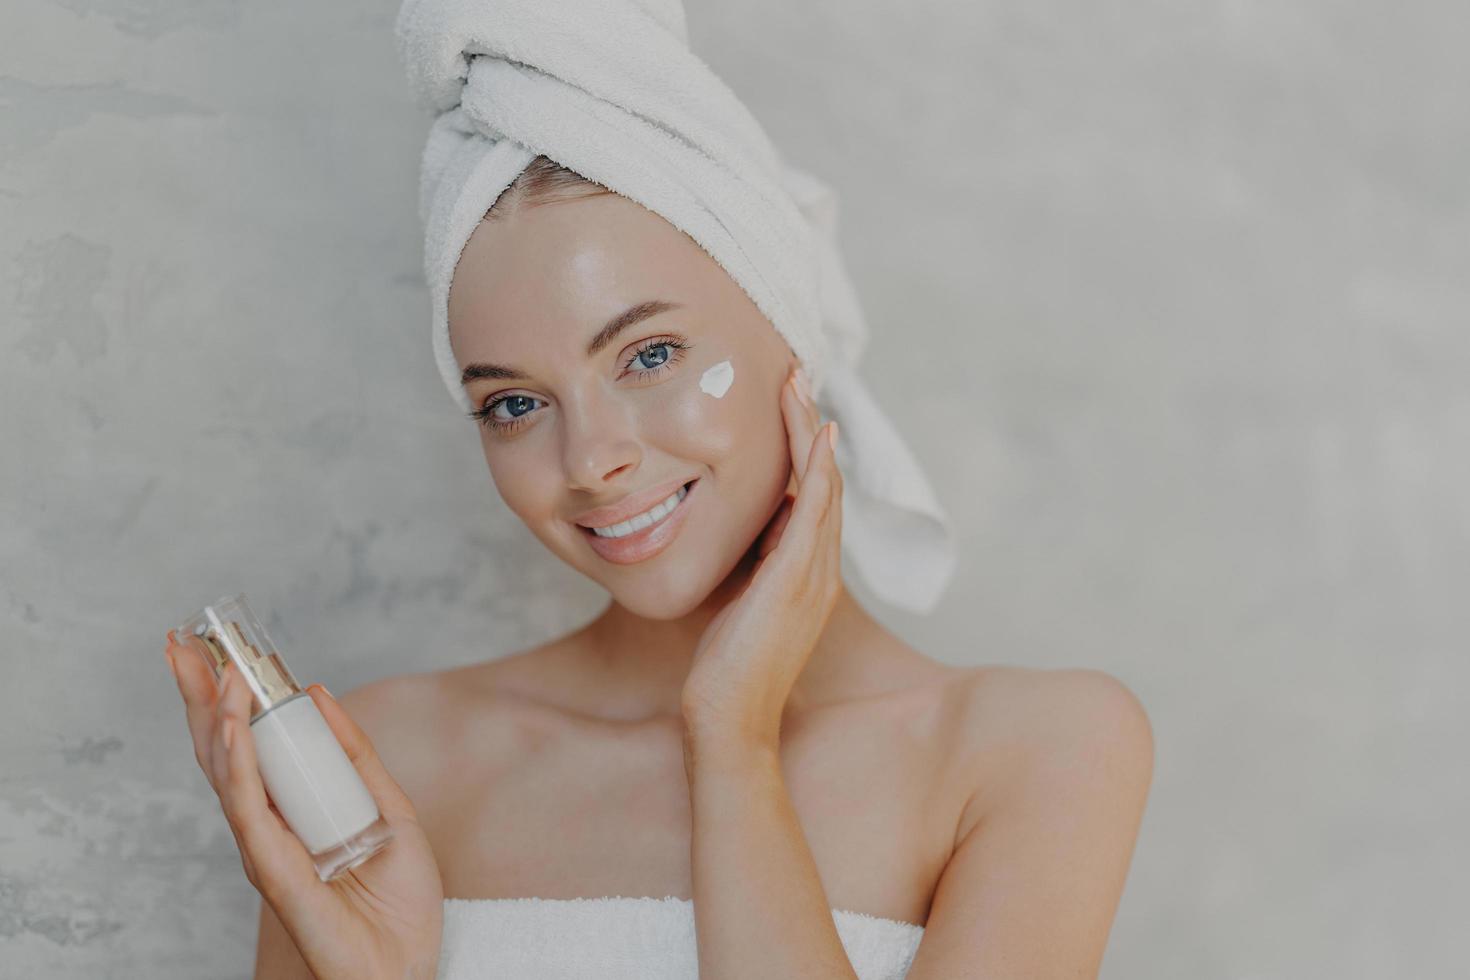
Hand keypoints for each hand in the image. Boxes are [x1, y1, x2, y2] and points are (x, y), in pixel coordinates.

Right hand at [164, 633, 443, 979]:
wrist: (408, 966)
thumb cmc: (397, 903)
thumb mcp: (389, 809)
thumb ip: (356, 756)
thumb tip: (318, 693)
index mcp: (290, 811)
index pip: (248, 744)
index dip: (228, 695)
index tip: (211, 646)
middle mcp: (268, 827)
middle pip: (223, 751)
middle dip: (201, 695)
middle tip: (182, 642)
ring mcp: (265, 848)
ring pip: (227, 773)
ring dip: (221, 717)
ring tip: (218, 669)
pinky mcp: (273, 871)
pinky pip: (249, 810)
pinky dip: (239, 765)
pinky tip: (234, 728)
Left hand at [679, 363, 842, 746]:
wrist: (728, 722)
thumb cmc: (724, 671)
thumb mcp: (734, 604)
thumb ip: (743, 568)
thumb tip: (730, 533)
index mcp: (805, 577)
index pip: (809, 500)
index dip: (802, 451)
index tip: (787, 408)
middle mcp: (819, 572)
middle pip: (823, 483)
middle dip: (809, 428)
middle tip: (795, 377)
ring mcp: (814, 577)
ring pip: (823, 488)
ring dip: (812, 435)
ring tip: (799, 388)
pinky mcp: (797, 583)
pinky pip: (816, 514)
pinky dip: (818, 472)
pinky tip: (815, 438)